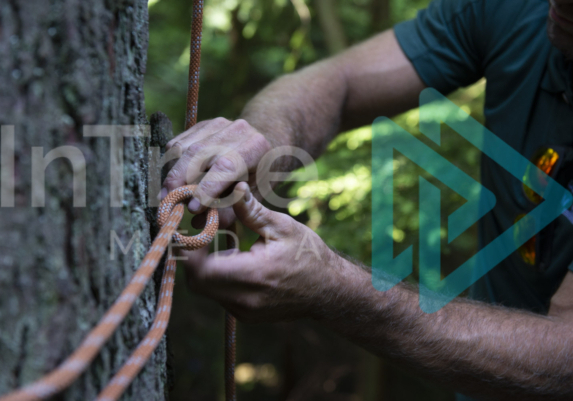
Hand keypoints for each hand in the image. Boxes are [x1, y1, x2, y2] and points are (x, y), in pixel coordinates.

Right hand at [162, 118, 271, 227]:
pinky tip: (172, 179)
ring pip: (184, 147)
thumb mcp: (254, 195)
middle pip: (198, 153)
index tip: (192, 209)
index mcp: (255, 147)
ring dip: (172, 172)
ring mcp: (218, 124)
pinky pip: (179, 143)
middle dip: (179, 179)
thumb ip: (231, 209)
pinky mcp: (203, 125)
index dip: (206, 188)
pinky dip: (171, 163)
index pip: (225, 167)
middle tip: (168, 201)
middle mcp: (237, 130)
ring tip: (167, 193)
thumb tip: (199, 223)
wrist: (267, 142)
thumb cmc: (261, 175)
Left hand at [181, 182, 344, 322]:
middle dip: (194, 255)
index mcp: (254, 274)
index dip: (192, 248)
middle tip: (204, 231)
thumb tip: (233, 188)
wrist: (329, 291)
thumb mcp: (282, 226)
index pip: (201, 268)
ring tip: (221, 242)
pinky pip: (219, 295)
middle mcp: (245, 299)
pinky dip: (218, 276)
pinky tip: (233, 258)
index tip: (199, 226)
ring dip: (205, 265)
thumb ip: (252, 211)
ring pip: (205, 289)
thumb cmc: (309, 255)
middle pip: (196, 281)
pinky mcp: (245, 315)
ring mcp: (244, 311)